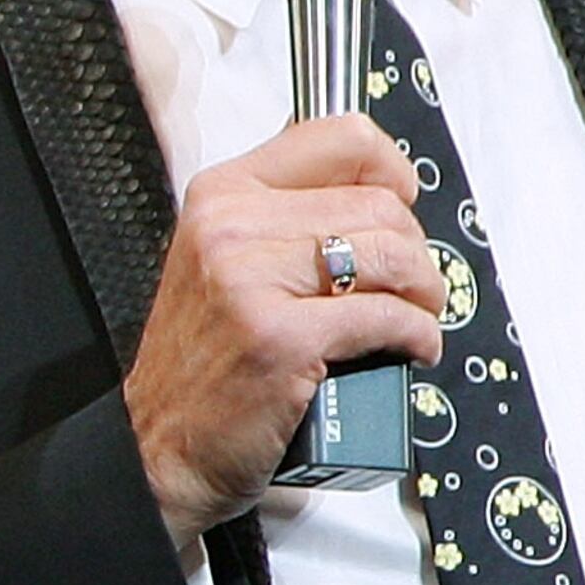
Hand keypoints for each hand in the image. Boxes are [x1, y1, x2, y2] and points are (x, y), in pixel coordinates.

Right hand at [124, 115, 444, 548]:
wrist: (161, 445)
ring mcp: (252, 281)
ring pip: (391, 254)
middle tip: (409, 286)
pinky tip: (407, 348)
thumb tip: (382, 196)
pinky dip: (417, 336)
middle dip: (414, 250)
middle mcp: (230, 227)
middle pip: (379, 204)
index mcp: (221, 195)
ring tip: (414, 316)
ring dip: (424, 292)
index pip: (340, 139)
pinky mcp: (282, 337)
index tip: (402, 202)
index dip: (392, 170)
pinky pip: (387, 316)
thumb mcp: (222, 262)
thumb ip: (285, 219)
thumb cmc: (202, 363)